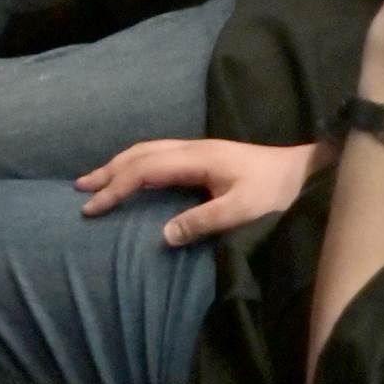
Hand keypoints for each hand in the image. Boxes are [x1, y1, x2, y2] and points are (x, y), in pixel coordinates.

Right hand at [76, 136, 318, 244]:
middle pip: (141, 153)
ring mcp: (200, 150)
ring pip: (149, 150)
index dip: (116, 188)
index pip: (144, 170)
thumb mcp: (241, 211)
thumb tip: (162, 235)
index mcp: (197, 158)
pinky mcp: (206, 158)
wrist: (303, 173)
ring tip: (96, 180)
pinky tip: (135, 177)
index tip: (91, 208)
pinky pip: (160, 156)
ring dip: (121, 164)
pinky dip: (137, 164)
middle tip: (80, 189)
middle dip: (109, 170)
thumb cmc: (275, 193)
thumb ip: (203, 221)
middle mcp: (194, 148)